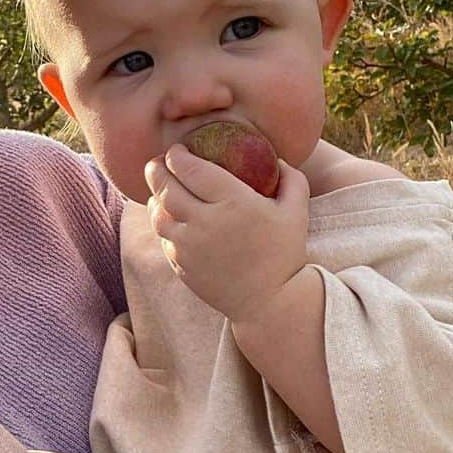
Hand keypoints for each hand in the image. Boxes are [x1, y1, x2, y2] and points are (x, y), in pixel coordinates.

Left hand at [144, 144, 309, 322]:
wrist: (270, 303)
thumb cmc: (284, 254)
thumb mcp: (297, 212)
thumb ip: (291, 179)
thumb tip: (277, 159)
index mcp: (232, 202)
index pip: (191, 169)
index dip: (177, 155)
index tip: (177, 150)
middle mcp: (205, 222)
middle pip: (166, 188)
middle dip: (156, 170)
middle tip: (157, 162)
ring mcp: (189, 247)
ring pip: (158, 215)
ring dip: (155, 198)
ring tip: (159, 189)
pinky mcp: (181, 266)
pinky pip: (163, 239)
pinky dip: (162, 224)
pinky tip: (168, 218)